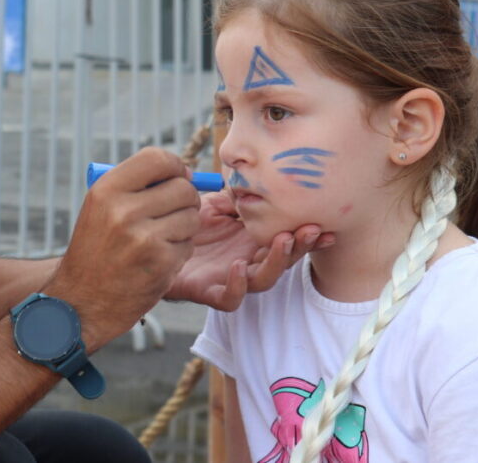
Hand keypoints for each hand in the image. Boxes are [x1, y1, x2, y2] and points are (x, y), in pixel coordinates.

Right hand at [47, 148, 200, 349]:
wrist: (81, 301)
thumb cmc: (95, 250)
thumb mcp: (101, 208)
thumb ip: (136, 186)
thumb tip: (185, 172)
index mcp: (106, 190)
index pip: (157, 158)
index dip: (175, 165)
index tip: (177, 176)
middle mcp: (124, 211)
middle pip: (182, 187)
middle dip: (186, 198)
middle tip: (173, 210)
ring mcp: (144, 238)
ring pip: (192, 217)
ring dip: (184, 226)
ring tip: (161, 237)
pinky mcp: (161, 263)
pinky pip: (189, 245)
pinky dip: (179, 251)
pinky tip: (157, 259)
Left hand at [164, 190, 334, 310]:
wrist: (150, 242)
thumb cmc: (185, 224)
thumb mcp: (215, 202)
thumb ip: (239, 194)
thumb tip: (263, 179)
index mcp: (252, 239)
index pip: (288, 238)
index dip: (308, 234)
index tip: (327, 221)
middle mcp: (247, 260)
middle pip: (284, 260)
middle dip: (301, 245)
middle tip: (312, 228)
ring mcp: (229, 278)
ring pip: (263, 280)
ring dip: (278, 261)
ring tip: (283, 239)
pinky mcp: (207, 291)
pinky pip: (229, 298)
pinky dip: (237, 287)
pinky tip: (238, 267)